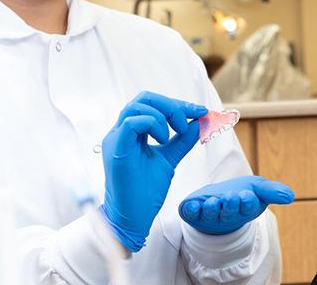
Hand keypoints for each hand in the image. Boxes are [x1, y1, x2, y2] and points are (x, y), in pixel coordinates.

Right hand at [99, 91, 207, 251]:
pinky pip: (132, 122)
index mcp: (131, 133)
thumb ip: (182, 141)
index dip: (178, 104)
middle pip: (144, 98)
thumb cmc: (145, 191)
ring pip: (137, 105)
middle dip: (172, 105)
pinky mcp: (116, 149)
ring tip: (176, 133)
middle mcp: (121, 131)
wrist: (133, 218)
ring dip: (164, 115)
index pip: (152, 104)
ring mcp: (116, 139)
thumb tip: (199, 121)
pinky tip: (164, 140)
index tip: (201, 111)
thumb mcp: (169, 159)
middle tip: (189, 121)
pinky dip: (153, 124)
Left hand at [179, 175, 294, 234]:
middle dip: (230, 205)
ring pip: (210, 215)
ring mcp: (209, 215)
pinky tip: (192, 204)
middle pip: (229, 212)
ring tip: (212, 202)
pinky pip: (191, 214)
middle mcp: (226, 213)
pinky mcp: (193, 212)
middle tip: (231, 197)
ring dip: (211, 209)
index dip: (246, 202)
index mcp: (244, 208)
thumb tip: (291, 196)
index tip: (247, 195)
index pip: (247, 206)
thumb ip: (273, 191)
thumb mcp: (259, 188)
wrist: (220, 198)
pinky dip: (191, 210)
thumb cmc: (242, 193)